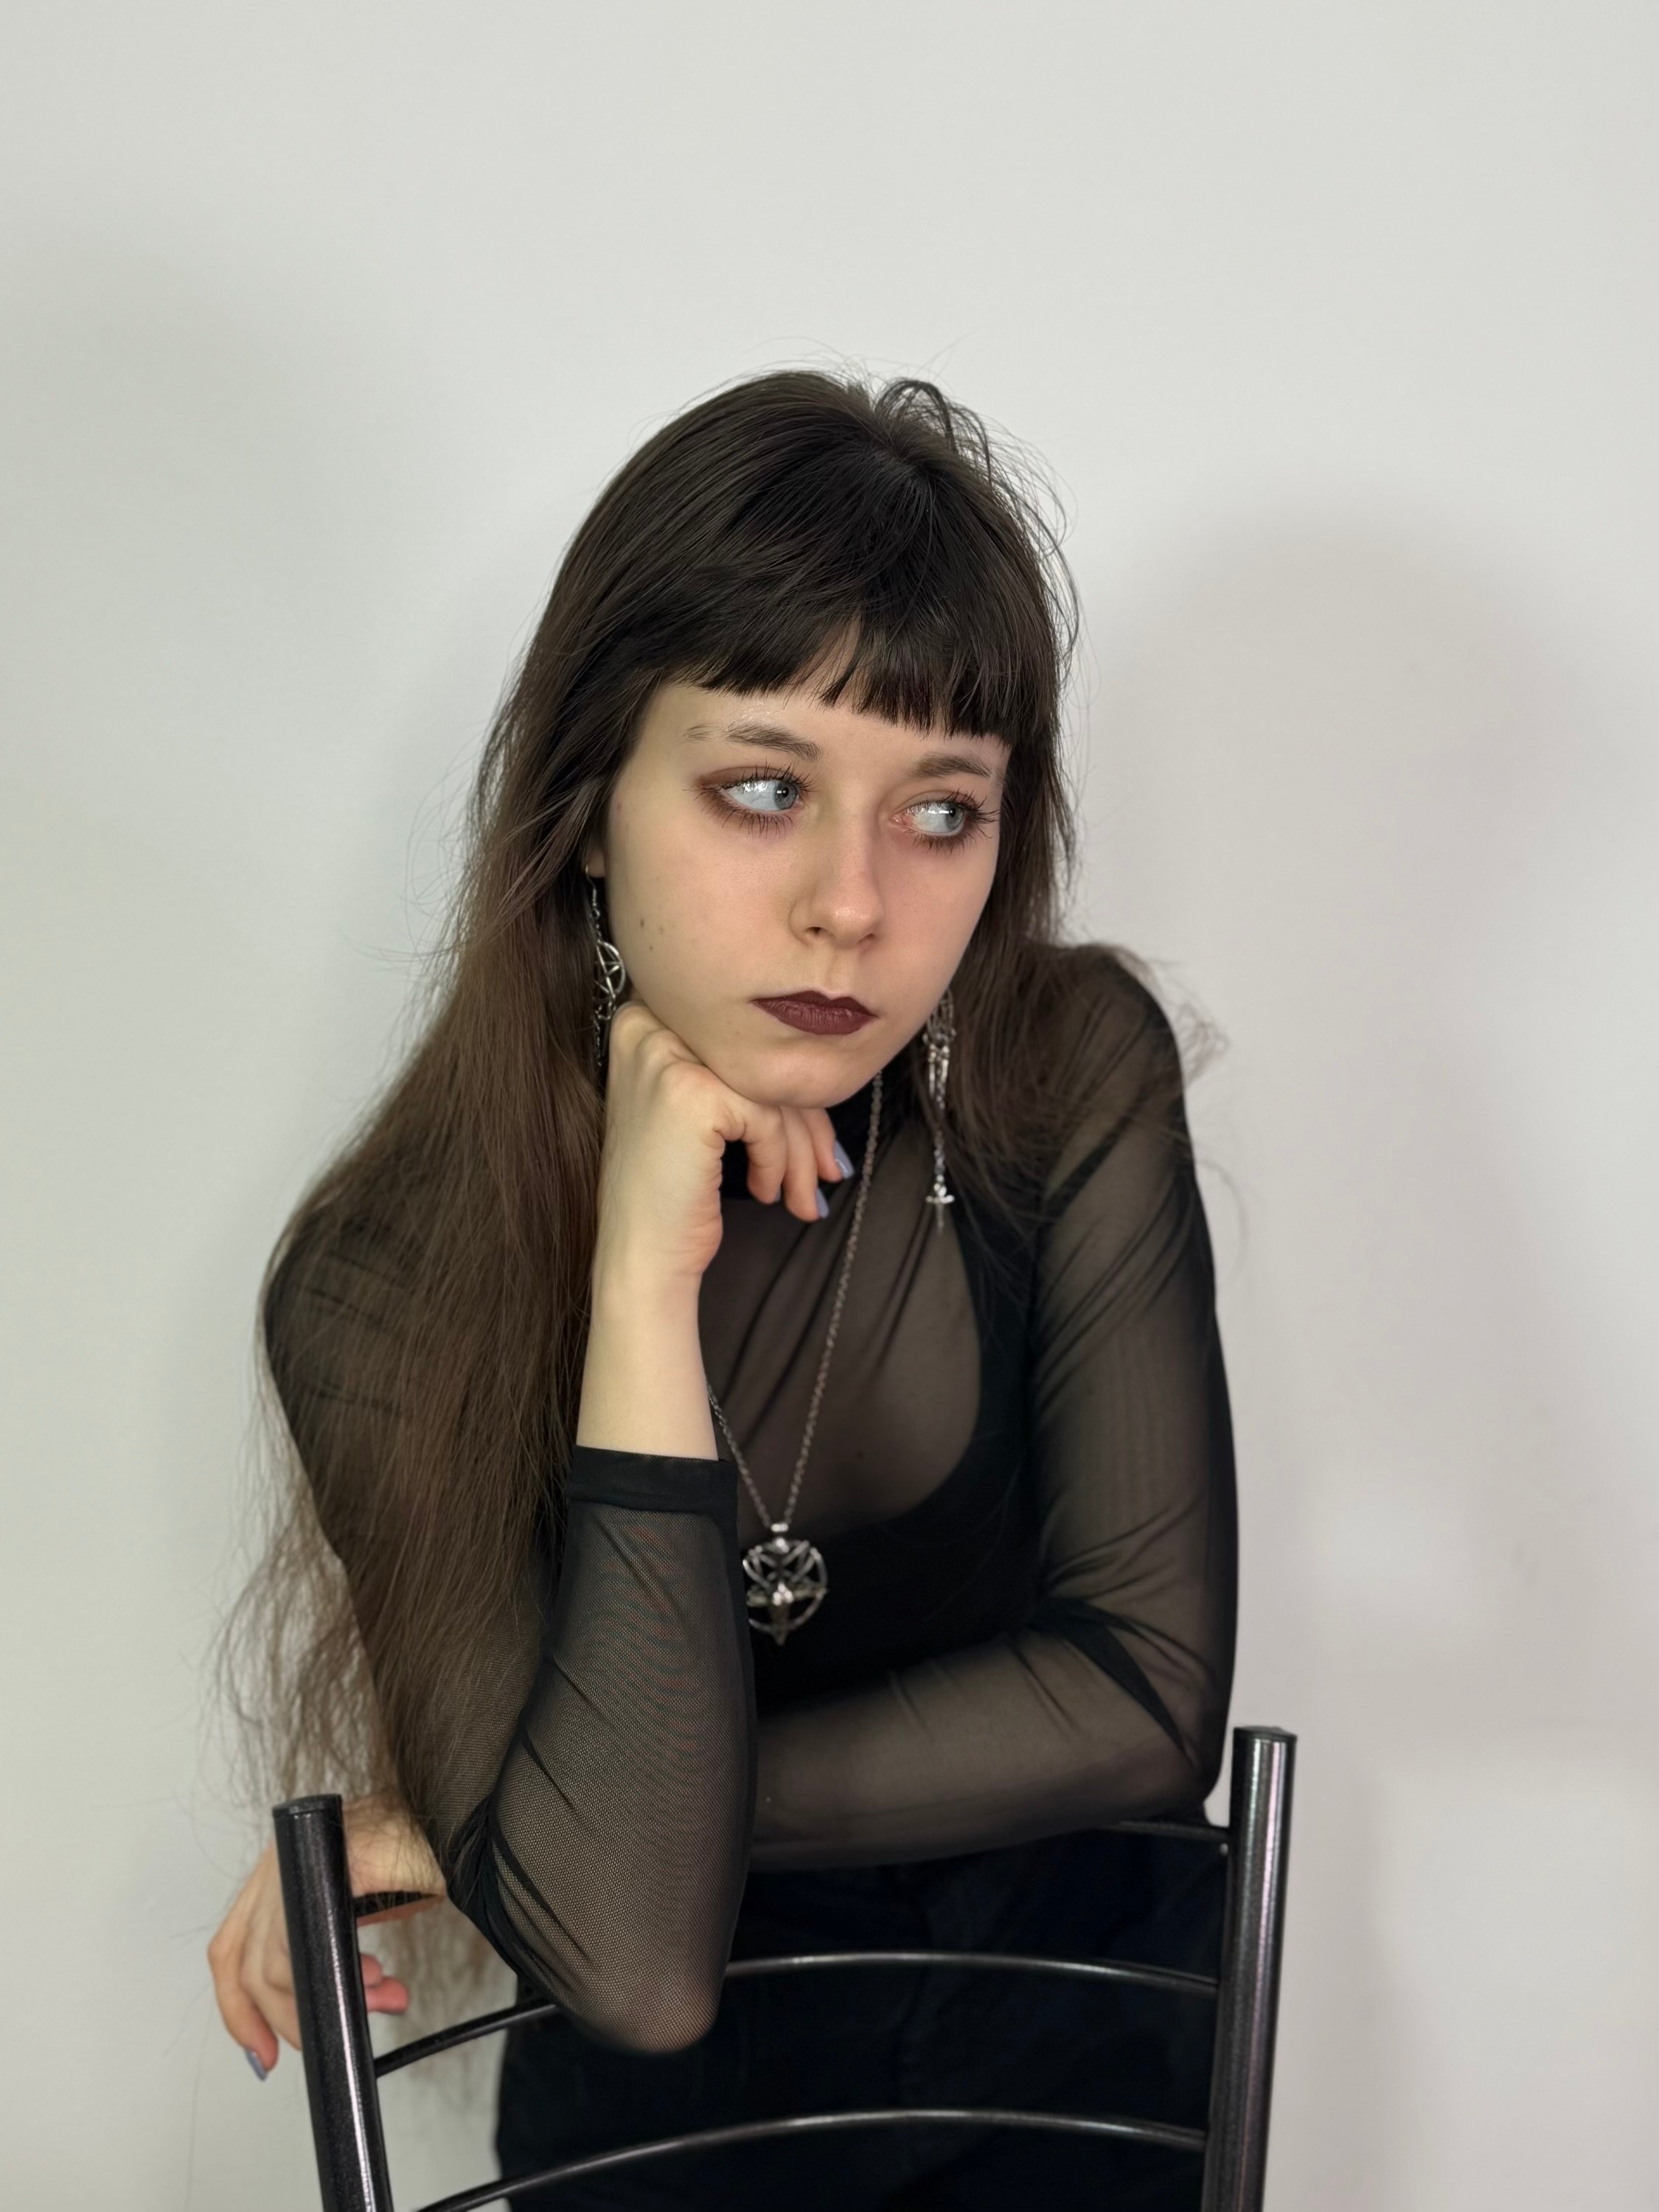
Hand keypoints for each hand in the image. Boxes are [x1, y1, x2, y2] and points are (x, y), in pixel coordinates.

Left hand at [207, 1797, 444, 2077]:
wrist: (452, 1821)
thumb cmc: (409, 1855)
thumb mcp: (352, 1912)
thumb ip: (331, 1955)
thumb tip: (327, 2011)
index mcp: (276, 1875)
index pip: (231, 1951)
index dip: (241, 2009)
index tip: (264, 2052)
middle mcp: (277, 1864)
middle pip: (245, 1966)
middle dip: (285, 2017)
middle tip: (319, 2037)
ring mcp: (300, 1861)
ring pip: (270, 1964)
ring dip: (319, 2003)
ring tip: (374, 2001)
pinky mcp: (333, 1868)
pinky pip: (304, 1946)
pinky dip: (335, 1980)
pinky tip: (374, 1982)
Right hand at [593, 998, 847, 1290]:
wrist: (641, 1257)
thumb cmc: (672, 1191)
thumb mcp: (702, 1110)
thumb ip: (742, 1073)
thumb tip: (827, 1067)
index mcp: (646, 1018)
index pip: (743, 1041)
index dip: (787, 1088)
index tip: (813, 1137)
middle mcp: (648, 1026)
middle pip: (759, 1059)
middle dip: (808, 1121)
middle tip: (828, 1170)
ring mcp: (666, 1055)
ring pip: (771, 1087)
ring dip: (802, 1150)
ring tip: (803, 1196)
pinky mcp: (692, 1092)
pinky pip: (768, 1117)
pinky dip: (778, 1160)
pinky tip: (764, 1190)